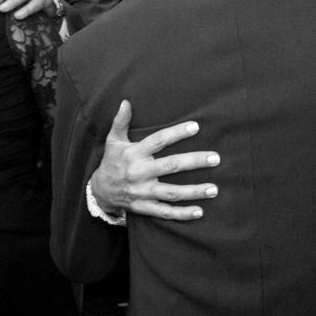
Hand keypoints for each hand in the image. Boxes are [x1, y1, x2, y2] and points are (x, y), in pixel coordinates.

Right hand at [90, 100, 219, 219]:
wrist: (100, 191)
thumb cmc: (111, 162)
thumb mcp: (113, 140)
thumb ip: (120, 121)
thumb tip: (126, 101)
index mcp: (134, 154)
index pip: (158, 141)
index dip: (176, 133)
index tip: (196, 127)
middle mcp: (139, 173)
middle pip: (170, 166)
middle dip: (194, 162)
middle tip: (215, 158)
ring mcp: (142, 192)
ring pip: (171, 192)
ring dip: (193, 191)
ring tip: (214, 189)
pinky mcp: (144, 207)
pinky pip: (164, 212)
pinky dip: (182, 214)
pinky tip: (199, 212)